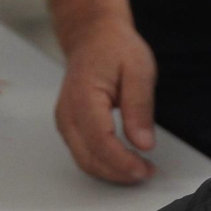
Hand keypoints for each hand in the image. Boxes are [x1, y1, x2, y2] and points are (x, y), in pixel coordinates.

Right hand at [55, 19, 157, 184]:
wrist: (91, 37)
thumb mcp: (139, 70)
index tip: (145, 168)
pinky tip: (122, 161)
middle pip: (89, 158)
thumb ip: (140, 107)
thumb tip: (143, 143)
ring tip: (138, 169)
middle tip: (146, 172)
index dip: (123, 161)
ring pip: (84, 161)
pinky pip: (83, 154)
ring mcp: (64, 122)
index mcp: (84, 97)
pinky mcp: (68, 127)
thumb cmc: (114, 49)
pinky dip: (103, 163)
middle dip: (118, 172)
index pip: (100, 142)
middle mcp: (67, 114)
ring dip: (111, 172)